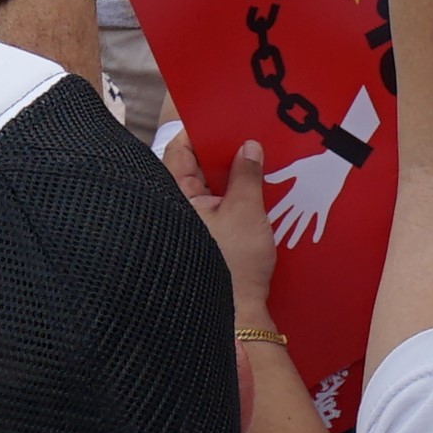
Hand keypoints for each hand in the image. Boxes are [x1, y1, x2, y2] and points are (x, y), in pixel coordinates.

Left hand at [161, 125, 281, 320]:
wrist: (237, 315)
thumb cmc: (234, 263)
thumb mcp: (246, 212)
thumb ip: (247, 175)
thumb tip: (248, 145)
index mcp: (176, 194)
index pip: (180, 149)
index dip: (200, 131)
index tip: (224, 117)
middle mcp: (176, 206)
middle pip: (195, 167)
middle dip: (221, 152)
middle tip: (247, 136)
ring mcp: (190, 224)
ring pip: (208, 187)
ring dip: (230, 175)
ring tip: (257, 159)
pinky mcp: (205, 239)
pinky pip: (217, 207)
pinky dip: (232, 197)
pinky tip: (255, 192)